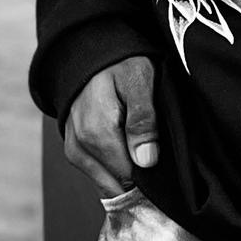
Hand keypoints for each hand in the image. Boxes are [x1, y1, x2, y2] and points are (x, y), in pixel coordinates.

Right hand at [62, 55, 158, 199]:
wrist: (92, 54)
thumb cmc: (120, 65)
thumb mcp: (139, 81)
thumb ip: (143, 120)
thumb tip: (146, 160)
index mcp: (96, 133)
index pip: (128, 178)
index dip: (150, 178)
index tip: (166, 169)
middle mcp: (79, 147)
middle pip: (117, 186)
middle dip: (139, 182)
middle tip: (159, 161)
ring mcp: (74, 151)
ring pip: (106, 186)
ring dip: (127, 179)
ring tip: (145, 155)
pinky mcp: (74, 152)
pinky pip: (97, 176)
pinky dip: (115, 174)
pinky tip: (130, 159)